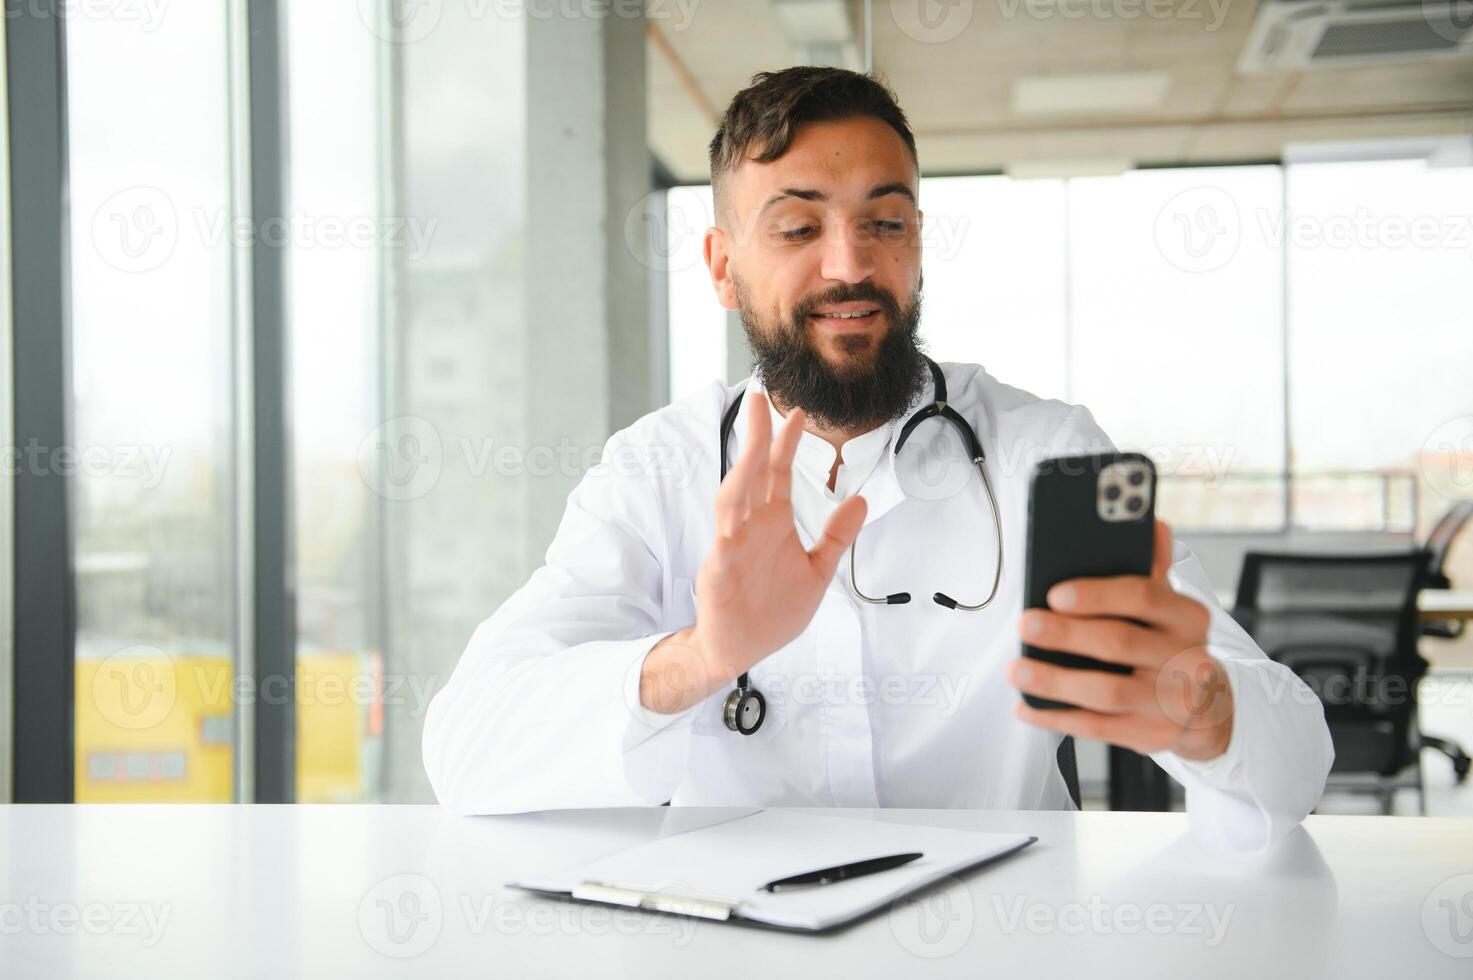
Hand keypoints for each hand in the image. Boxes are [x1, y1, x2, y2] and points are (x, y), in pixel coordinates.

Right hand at [640, 392, 866, 713]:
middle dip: (756, 436)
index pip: (777, 473)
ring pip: (734, 496)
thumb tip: (861, 501)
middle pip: (752, 472)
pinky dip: (730, 521)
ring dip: (742, 465)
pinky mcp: (719, 568)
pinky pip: (724, 539)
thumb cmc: (772, 611)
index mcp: (772, 522)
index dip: (786, 443)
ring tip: (752, 436)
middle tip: (761, 398)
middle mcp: (750, 526)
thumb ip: (836, 537)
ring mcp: (732, 544)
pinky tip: (735, 500)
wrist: (741, 649)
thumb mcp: (818, 572)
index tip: (796, 413)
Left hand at [1006, 520, 1233, 761]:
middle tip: (1024, 626)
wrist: (1210, 706)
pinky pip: (1098, 728)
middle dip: (1066, 635)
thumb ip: (1152, 568)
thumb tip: (1151, 523)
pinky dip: (1058, 718)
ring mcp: (1172, 703)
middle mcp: (1187, 659)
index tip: (1055, 594)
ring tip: (1016, 670)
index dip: (1097, 594)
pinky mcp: (1154, 735)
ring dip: (1055, 681)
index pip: (1144, 596)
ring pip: (1107, 692)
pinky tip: (1027, 707)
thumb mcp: (1167, 606)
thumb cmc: (1171, 643)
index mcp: (1188, 616)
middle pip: (1120, 642)